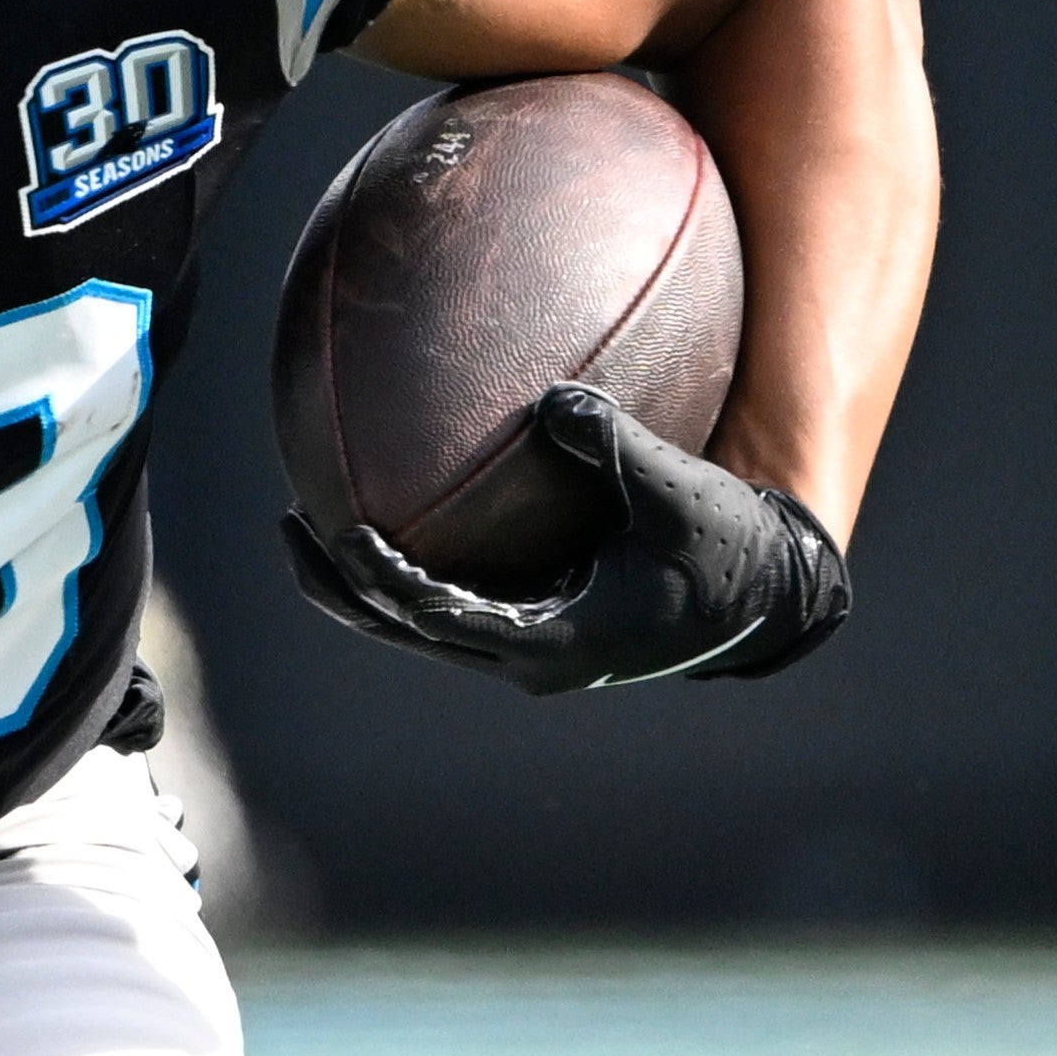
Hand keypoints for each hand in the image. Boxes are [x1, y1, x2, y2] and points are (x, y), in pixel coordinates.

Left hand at [282, 385, 850, 694]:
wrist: (767, 596)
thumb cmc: (727, 549)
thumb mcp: (680, 494)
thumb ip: (616, 445)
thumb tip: (552, 398)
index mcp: (551, 644)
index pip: (437, 616)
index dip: (383, 577)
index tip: (343, 530)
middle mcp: (525, 657)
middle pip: (401, 631)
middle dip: (339, 586)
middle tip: (289, 524)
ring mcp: (525, 645)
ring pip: (416, 626)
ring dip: (362, 582)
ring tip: (308, 520)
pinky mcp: (532, 622)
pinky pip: (447, 601)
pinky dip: (407, 567)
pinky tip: (383, 510)